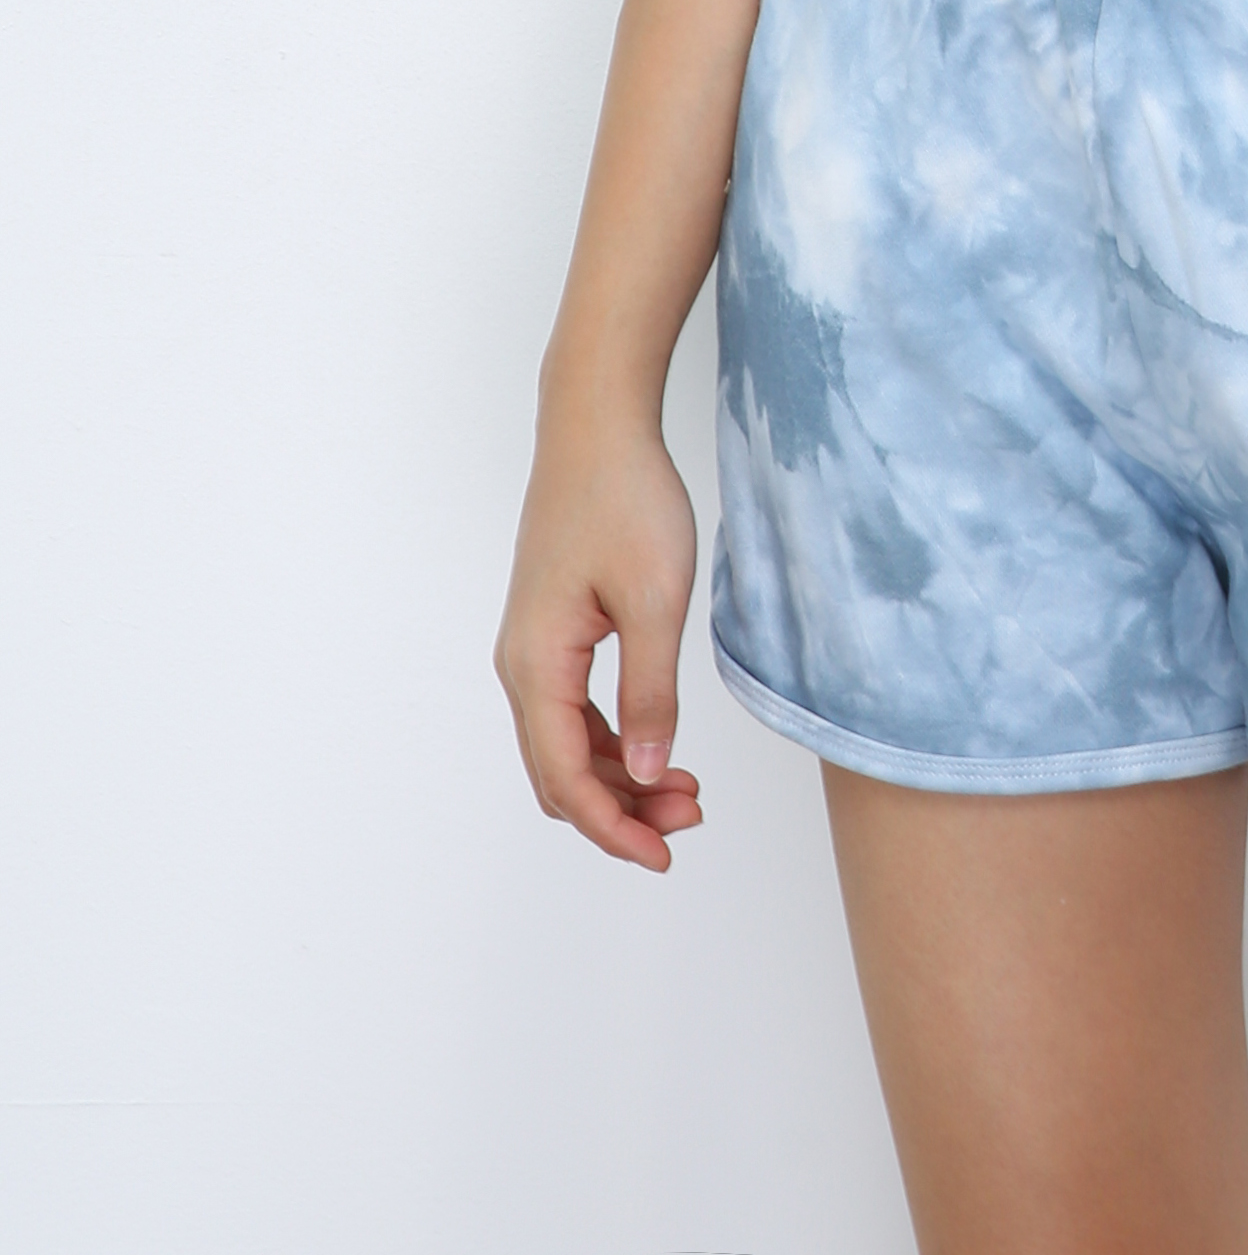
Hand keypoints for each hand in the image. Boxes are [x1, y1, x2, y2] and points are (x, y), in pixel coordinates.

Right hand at [494, 406, 706, 868]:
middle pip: (560, 773)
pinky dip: (612, 738)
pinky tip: (656, 741)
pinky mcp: (553, 631)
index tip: (664, 854)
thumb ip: (651, 692)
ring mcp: (533, 649)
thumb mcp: (657, 600)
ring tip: (685, 787)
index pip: (565, 779)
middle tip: (690, 816)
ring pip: (566, 745)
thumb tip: (649, 770)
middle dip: (621, 808)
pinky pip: (572, 710)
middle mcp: (522, 667)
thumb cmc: (625, 499)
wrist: (597, 427)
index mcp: (537, 666)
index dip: (613, 827)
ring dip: (619, 776)